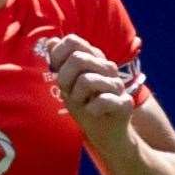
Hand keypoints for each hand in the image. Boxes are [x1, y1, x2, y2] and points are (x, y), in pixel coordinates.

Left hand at [46, 33, 134, 158]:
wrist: (104, 133)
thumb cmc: (85, 106)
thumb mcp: (67, 84)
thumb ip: (60, 63)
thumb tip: (51, 41)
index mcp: (94, 58)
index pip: (72, 41)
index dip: (58, 58)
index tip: (59, 76)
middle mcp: (107, 67)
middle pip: (77, 59)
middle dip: (65, 80)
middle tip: (70, 94)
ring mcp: (117, 84)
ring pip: (86, 80)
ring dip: (77, 97)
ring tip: (83, 104)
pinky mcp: (124, 102)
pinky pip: (101, 100)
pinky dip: (91, 109)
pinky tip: (94, 113)